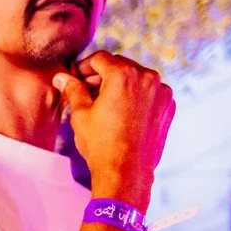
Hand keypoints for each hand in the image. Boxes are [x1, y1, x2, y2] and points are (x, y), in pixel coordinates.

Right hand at [54, 51, 174, 209]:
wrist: (126, 171)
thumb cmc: (101, 144)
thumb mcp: (80, 114)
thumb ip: (73, 90)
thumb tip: (62, 78)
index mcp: (123, 75)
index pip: (100, 59)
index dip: (84, 66)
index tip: (76, 78)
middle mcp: (147, 77)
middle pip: (120, 66)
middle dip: (102, 76)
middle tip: (87, 92)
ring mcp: (161, 91)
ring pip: (136, 79)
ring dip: (120, 86)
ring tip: (105, 105)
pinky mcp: (168, 106)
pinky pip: (150, 93)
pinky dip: (137, 97)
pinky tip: (123, 115)